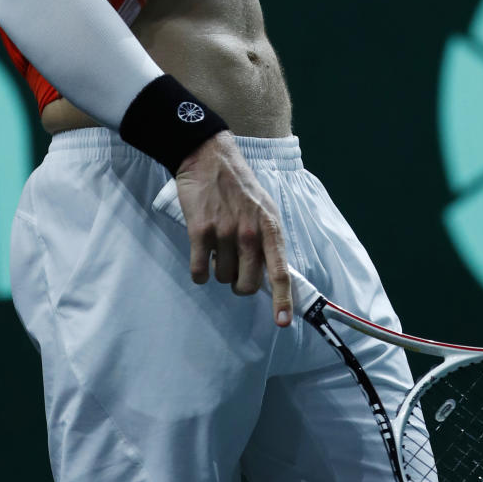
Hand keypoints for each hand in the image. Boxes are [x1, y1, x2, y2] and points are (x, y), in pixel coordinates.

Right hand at [175, 134, 292, 326]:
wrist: (209, 158)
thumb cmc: (239, 187)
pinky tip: (201, 258)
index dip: (282, 300)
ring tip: (218, 248)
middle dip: (240, 285)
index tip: (282, 322)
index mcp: (271, 228)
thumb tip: (272, 276)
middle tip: (234, 269)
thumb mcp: (265, 209)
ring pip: (222, 278)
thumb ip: (268, 240)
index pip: (280, 272)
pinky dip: (199, 272)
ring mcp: (224, 233)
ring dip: (219, 271)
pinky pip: (199, 271)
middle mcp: (250, 233)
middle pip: (247, 284)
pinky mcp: (199, 232)